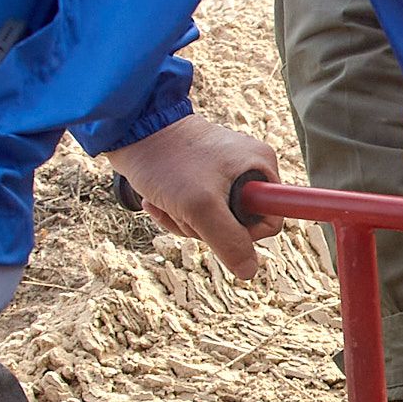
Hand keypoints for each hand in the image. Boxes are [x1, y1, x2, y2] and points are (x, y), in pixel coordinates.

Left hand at [104, 112, 285, 279]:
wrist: (132, 130)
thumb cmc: (168, 162)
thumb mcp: (201, 207)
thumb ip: (229, 242)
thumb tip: (249, 270)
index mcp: (262, 167)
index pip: (271, 220)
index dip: (244, 233)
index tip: (216, 220)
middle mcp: (248, 167)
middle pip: (238, 224)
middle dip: (205, 227)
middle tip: (184, 209)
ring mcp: (223, 171)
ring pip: (213, 220)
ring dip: (184, 220)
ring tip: (165, 201)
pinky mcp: (201, 174)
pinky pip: (196, 209)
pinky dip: (174, 211)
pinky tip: (157, 199)